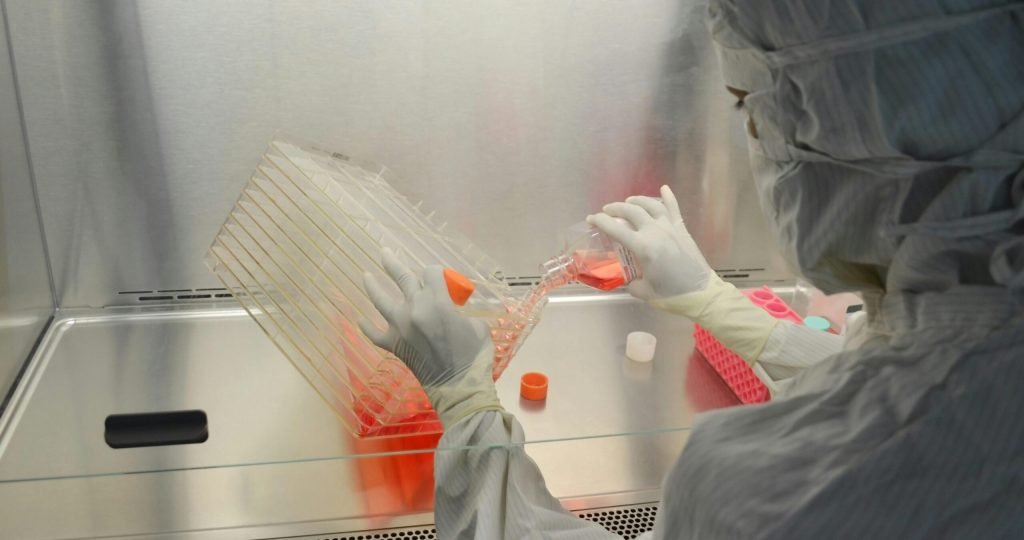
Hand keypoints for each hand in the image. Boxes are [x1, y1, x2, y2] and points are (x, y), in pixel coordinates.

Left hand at [359, 249, 501, 426]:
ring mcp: (401, 327)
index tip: (439, 275)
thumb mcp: (477, 325)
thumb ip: (461, 313)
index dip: (436, 271)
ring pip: (381, 300)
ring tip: (366, 275)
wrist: (459, 387)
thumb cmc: (474, 355)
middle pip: (401, 277)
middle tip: (384, 252)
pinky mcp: (394, 346)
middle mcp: (414, 309)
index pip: (431, 273)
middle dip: (392, 263)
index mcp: (437, 301)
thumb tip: (453, 313)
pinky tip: (360, 320)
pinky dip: (367, 327)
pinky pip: (375, 334)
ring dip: (372, 286)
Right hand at [587, 185, 714, 300]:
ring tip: (628, 201)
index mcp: (643, 248)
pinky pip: (674, 209)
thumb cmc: (672, 295)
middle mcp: (655, 232)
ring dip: (637, 200)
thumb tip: (631, 280)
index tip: (591, 219)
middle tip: (607, 211)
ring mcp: (670, 228)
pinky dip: (669, 197)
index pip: (616, 229)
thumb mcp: (645, 292)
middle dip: (616, 208)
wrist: (702, 293)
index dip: (600, 221)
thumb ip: (633, 283)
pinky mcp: (682, 230)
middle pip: (632, 212)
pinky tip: (664, 188)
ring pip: (651, 205)